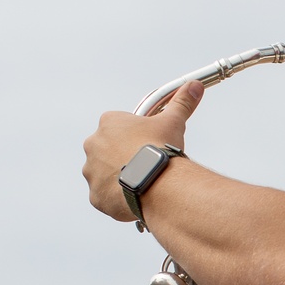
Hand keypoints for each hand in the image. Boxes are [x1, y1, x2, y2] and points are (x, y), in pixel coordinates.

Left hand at [82, 81, 203, 220]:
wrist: (156, 184)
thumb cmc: (160, 151)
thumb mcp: (173, 122)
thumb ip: (181, 103)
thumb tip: (193, 87)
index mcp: (109, 124)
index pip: (119, 126)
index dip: (135, 135)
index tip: (148, 143)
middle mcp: (94, 145)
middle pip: (109, 150)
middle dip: (124, 156)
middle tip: (146, 163)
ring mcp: (92, 172)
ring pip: (105, 173)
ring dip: (119, 177)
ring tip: (142, 181)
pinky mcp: (95, 195)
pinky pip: (105, 195)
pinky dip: (117, 197)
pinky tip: (135, 195)